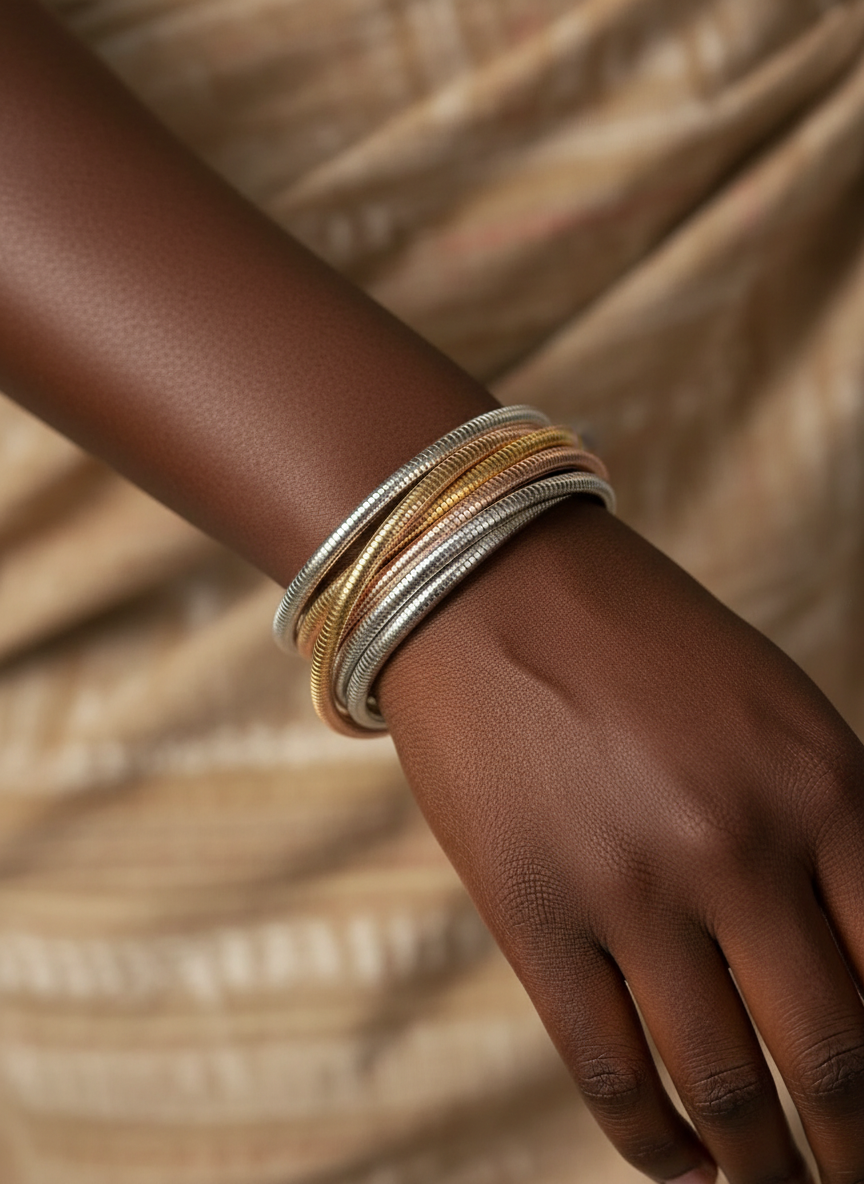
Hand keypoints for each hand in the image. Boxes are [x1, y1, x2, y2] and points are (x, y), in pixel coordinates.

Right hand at [378, 496, 863, 1183]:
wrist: (490, 584)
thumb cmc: (644, 644)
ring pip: (727, 1090)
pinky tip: (688, 1167)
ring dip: (767, 1169)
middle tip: (852, 1175)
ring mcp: (630, 884)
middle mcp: (737, 841)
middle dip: (855, 1149)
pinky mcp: (534, 914)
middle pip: (838, 1062)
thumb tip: (856, 973)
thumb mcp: (775, 714)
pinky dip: (659, 1148)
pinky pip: (611, 1075)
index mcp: (823, 781)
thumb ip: (833, 838)